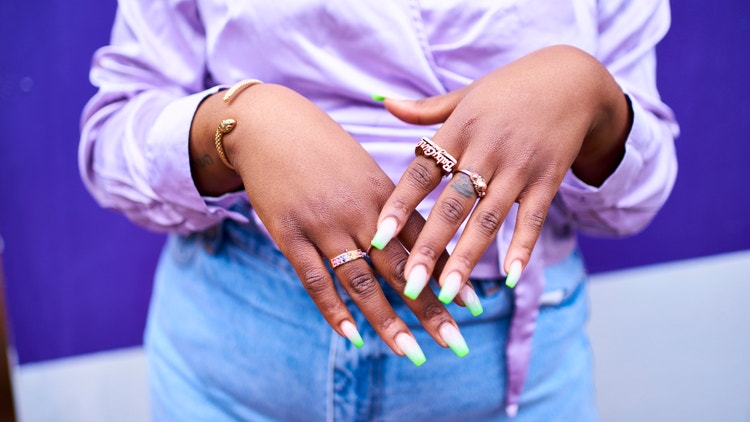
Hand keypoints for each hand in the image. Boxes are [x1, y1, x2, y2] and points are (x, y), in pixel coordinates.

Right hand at [190, 84, 477, 363]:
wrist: (267, 125)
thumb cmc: (320, 145)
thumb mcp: (361, 167)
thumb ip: (384, 202)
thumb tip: (407, 237)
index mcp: (384, 193)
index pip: (423, 241)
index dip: (448, 274)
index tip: (473, 305)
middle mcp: (360, 213)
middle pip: (402, 269)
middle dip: (431, 309)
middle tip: (456, 344)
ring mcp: (324, 225)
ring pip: (363, 281)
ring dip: (389, 322)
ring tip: (413, 354)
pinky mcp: (290, 234)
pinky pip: (315, 279)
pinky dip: (334, 311)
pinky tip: (353, 337)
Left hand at [371, 45, 631, 300]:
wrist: (572, 79)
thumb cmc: (509, 89)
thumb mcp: (465, 95)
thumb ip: (425, 110)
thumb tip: (384, 104)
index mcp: (458, 130)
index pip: (420, 174)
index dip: (398, 206)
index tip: (377, 239)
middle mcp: (486, 150)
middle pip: (451, 205)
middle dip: (429, 247)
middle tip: (410, 284)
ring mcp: (519, 166)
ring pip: (488, 218)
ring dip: (467, 257)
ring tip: (449, 292)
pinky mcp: (548, 178)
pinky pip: (532, 217)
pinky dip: (522, 247)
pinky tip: (509, 277)